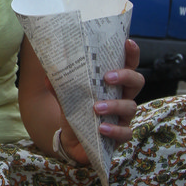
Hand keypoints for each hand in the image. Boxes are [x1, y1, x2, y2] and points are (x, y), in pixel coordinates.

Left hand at [55, 39, 144, 162]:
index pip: (127, 65)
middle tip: (108, 77)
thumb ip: (60, 88)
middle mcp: (122, 97)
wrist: (72, 142)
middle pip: (137, 81)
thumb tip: (48, 75)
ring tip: (96, 107)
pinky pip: (125, 133)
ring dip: (114, 105)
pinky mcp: (120, 135)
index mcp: (113, 84)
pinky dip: (114, 130)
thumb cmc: (76, 114)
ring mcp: (123, 117)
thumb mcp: (67, 99)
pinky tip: (101, 128)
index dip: (131, 54)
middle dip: (126, 76)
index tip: (128, 43)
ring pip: (131, 107)